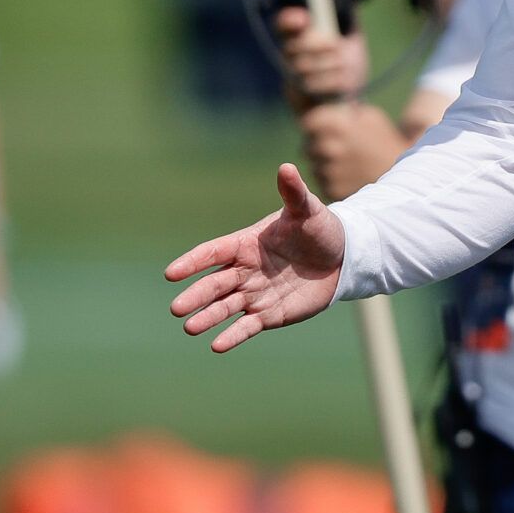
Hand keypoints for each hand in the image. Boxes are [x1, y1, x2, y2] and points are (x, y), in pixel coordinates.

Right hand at [166, 164, 346, 351]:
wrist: (342, 257)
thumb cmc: (320, 229)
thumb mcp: (307, 210)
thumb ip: (293, 193)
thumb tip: (286, 167)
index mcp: (246, 244)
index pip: (213, 252)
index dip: (192, 262)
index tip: (171, 273)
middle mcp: (245, 271)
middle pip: (214, 284)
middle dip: (196, 295)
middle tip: (176, 308)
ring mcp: (255, 294)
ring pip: (225, 307)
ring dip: (208, 317)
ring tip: (190, 327)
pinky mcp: (269, 314)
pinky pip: (248, 326)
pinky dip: (233, 336)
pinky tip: (217, 345)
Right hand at [275, 7, 369, 103]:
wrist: (353, 103)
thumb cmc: (348, 70)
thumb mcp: (353, 42)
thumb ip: (349, 21)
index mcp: (301, 41)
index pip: (283, 27)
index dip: (288, 21)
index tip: (303, 18)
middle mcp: (291, 60)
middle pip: (292, 47)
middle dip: (317, 45)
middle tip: (337, 47)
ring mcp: (291, 81)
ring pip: (301, 69)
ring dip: (328, 66)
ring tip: (345, 68)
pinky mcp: (297, 101)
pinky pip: (307, 89)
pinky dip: (331, 84)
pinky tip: (343, 84)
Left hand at [300, 102, 409, 199]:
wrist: (404, 177)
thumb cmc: (385, 143)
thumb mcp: (370, 117)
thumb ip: (343, 112)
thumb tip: (324, 110)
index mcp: (338, 126)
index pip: (310, 122)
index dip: (318, 125)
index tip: (327, 130)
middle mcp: (330, 148)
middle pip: (309, 145)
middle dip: (321, 145)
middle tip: (341, 149)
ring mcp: (330, 171)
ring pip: (315, 165)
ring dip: (326, 163)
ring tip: (349, 164)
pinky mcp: (331, 189)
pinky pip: (322, 182)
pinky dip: (333, 180)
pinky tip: (350, 177)